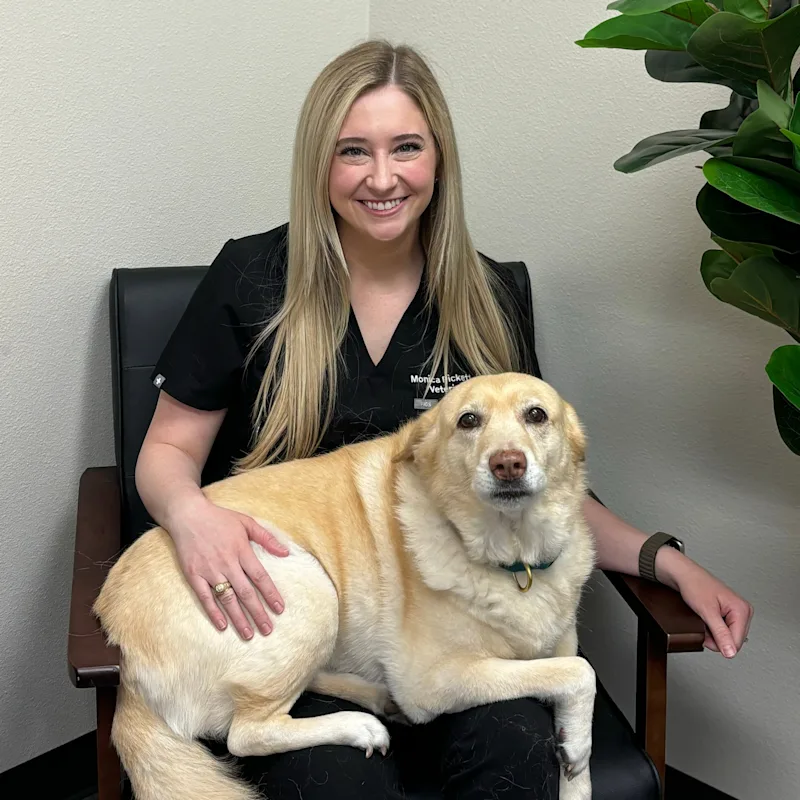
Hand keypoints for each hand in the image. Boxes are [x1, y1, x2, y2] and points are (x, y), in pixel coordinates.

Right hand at [168, 495, 289, 638]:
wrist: (188, 515)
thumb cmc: (219, 518)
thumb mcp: (246, 522)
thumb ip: (266, 538)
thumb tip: (286, 553)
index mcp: (241, 550)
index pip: (260, 577)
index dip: (271, 594)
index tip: (280, 609)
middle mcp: (227, 563)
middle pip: (246, 592)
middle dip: (258, 613)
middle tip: (268, 629)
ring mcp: (209, 570)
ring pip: (227, 598)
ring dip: (239, 618)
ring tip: (249, 634)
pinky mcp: (193, 575)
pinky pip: (205, 597)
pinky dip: (214, 612)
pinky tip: (222, 626)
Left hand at [671, 560, 753, 658]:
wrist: (684, 575)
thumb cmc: (695, 585)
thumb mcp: (707, 612)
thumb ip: (720, 633)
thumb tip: (731, 652)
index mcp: (742, 610)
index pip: (737, 643)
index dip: (719, 644)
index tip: (705, 635)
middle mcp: (743, 611)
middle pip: (733, 641)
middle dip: (715, 638)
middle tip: (703, 624)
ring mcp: (737, 612)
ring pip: (727, 637)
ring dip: (713, 633)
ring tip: (704, 619)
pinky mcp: (730, 613)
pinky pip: (723, 630)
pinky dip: (712, 629)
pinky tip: (706, 619)